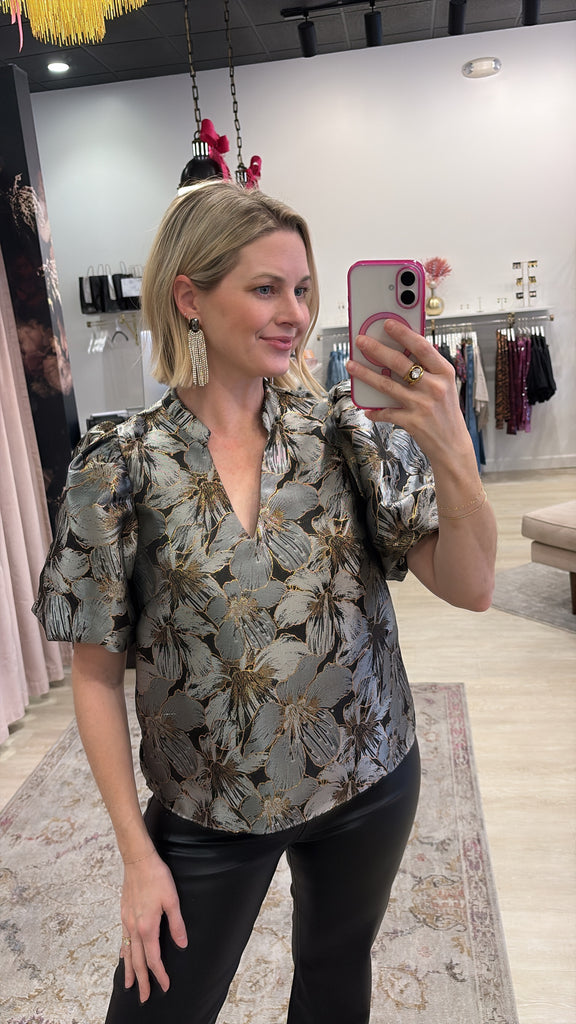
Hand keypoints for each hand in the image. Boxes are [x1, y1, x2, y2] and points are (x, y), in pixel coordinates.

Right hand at [120, 850, 187, 1002]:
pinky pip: (122, 940)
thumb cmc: (157, 877)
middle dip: (142, 980)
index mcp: (147, 927)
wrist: (138, 860)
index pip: (153, 958)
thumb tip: (181, 945)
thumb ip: (177, 924)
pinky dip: (123, 953)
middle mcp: (134, 928)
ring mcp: (126, 921)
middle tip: (144, 997)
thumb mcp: (172, 899)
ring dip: (129, 971)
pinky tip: (124, 957)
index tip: (165, 985)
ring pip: (127, 952)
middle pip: (137, 961)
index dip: (160, 973)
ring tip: (130, 985)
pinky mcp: (124, 914)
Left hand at [347, 318, 471, 468]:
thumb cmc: (446, 414)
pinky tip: (367, 408)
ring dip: (365, 374)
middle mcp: (434, 387)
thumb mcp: (445, 387)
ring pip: (386, 384)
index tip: (388, 324)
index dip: (403, 333)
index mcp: (444, 373)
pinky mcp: (412, 421)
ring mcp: (422, 404)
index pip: (422, 346)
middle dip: (376, 349)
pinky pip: (386, 412)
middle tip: (361, 341)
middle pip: (399, 362)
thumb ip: (428, 371)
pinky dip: (375, 411)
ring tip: (351, 365)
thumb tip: (400, 354)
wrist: (453, 446)